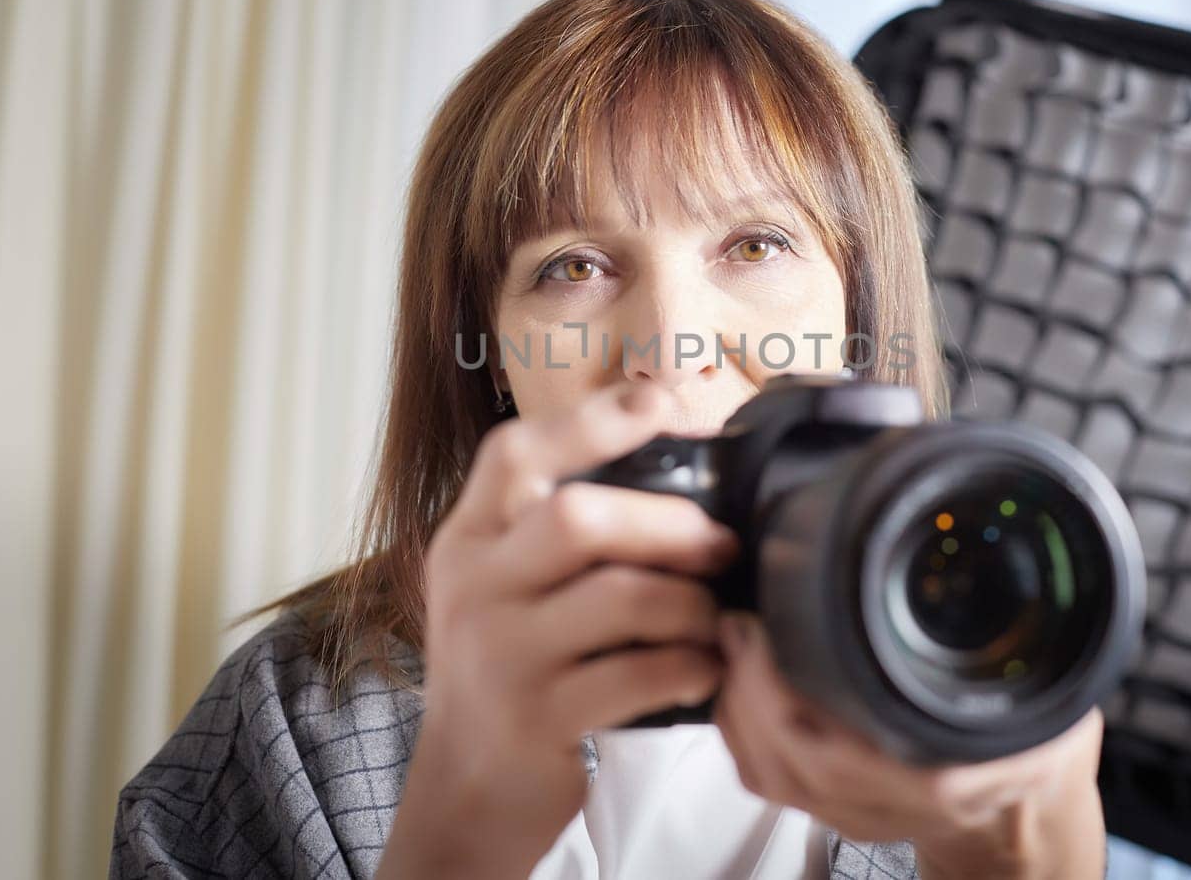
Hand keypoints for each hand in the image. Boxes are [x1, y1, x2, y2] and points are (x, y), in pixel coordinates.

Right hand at [378, 382, 740, 877]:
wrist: (468, 785)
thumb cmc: (510, 667)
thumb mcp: (503, 584)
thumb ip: (555, 528)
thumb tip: (677, 463)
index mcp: (468, 538)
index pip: (515, 452)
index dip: (593, 420)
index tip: (662, 405)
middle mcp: (474, 587)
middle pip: (579, 519)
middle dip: (670, 523)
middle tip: (722, 544)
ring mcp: (501, 656)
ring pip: (620, 598)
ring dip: (692, 603)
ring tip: (716, 616)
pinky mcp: (538, 719)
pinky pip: (638, 675)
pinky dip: (690, 666)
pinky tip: (707, 668)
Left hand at [710, 612, 1105, 879]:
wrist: (1032, 813)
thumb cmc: (1038, 744)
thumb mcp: (1049, 686)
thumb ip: (1020, 643)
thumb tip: (989, 573)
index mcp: (944, 775)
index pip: (837, 750)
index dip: (782, 691)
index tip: (761, 631)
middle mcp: (892, 803)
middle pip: (790, 761)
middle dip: (749, 689)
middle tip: (739, 624)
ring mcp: (861, 814)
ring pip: (774, 776)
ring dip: (740, 710)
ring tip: (735, 648)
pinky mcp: (839, 813)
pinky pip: (771, 783)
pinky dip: (743, 736)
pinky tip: (738, 692)